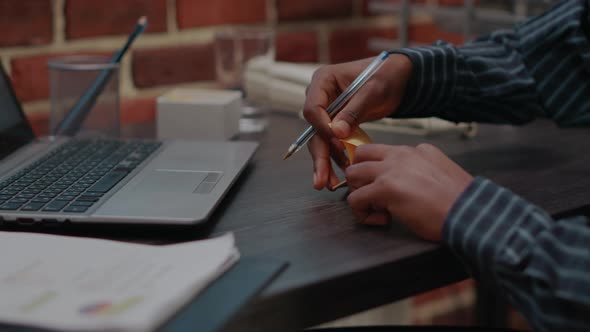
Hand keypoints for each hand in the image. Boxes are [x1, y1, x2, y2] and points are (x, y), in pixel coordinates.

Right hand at [303, 54, 412, 189]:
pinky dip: (337, 159)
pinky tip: (341, 175)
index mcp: (322, 81)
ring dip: (325, 163)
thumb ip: (353, 111)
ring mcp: (327, 112)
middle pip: (313, 130)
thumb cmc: (384, 74)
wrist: (396, 77)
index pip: (313, 108)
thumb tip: (337, 133)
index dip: (323, 128)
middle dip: (319, 156)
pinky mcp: (336, 124)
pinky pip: (333, 143)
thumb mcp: (372, 91)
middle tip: (321, 178)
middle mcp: (320, 97)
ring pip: (321, 141)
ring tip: (329, 184)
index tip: (337, 142)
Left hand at [345, 143, 473, 241]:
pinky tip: (384, 220)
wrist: (470, 213)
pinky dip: (363, 213)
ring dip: (359, 193)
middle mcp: (401, 154)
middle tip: (373, 196)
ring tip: (378, 209)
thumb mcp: (441, 174)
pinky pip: (355, 199)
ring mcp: (391, 169)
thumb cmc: (460, 203)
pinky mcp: (384, 188)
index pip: (382, 151)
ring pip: (352, 174)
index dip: (377, 171)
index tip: (384, 188)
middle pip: (360, 155)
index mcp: (417, 150)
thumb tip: (404, 186)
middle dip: (360, 177)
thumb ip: (420, 172)